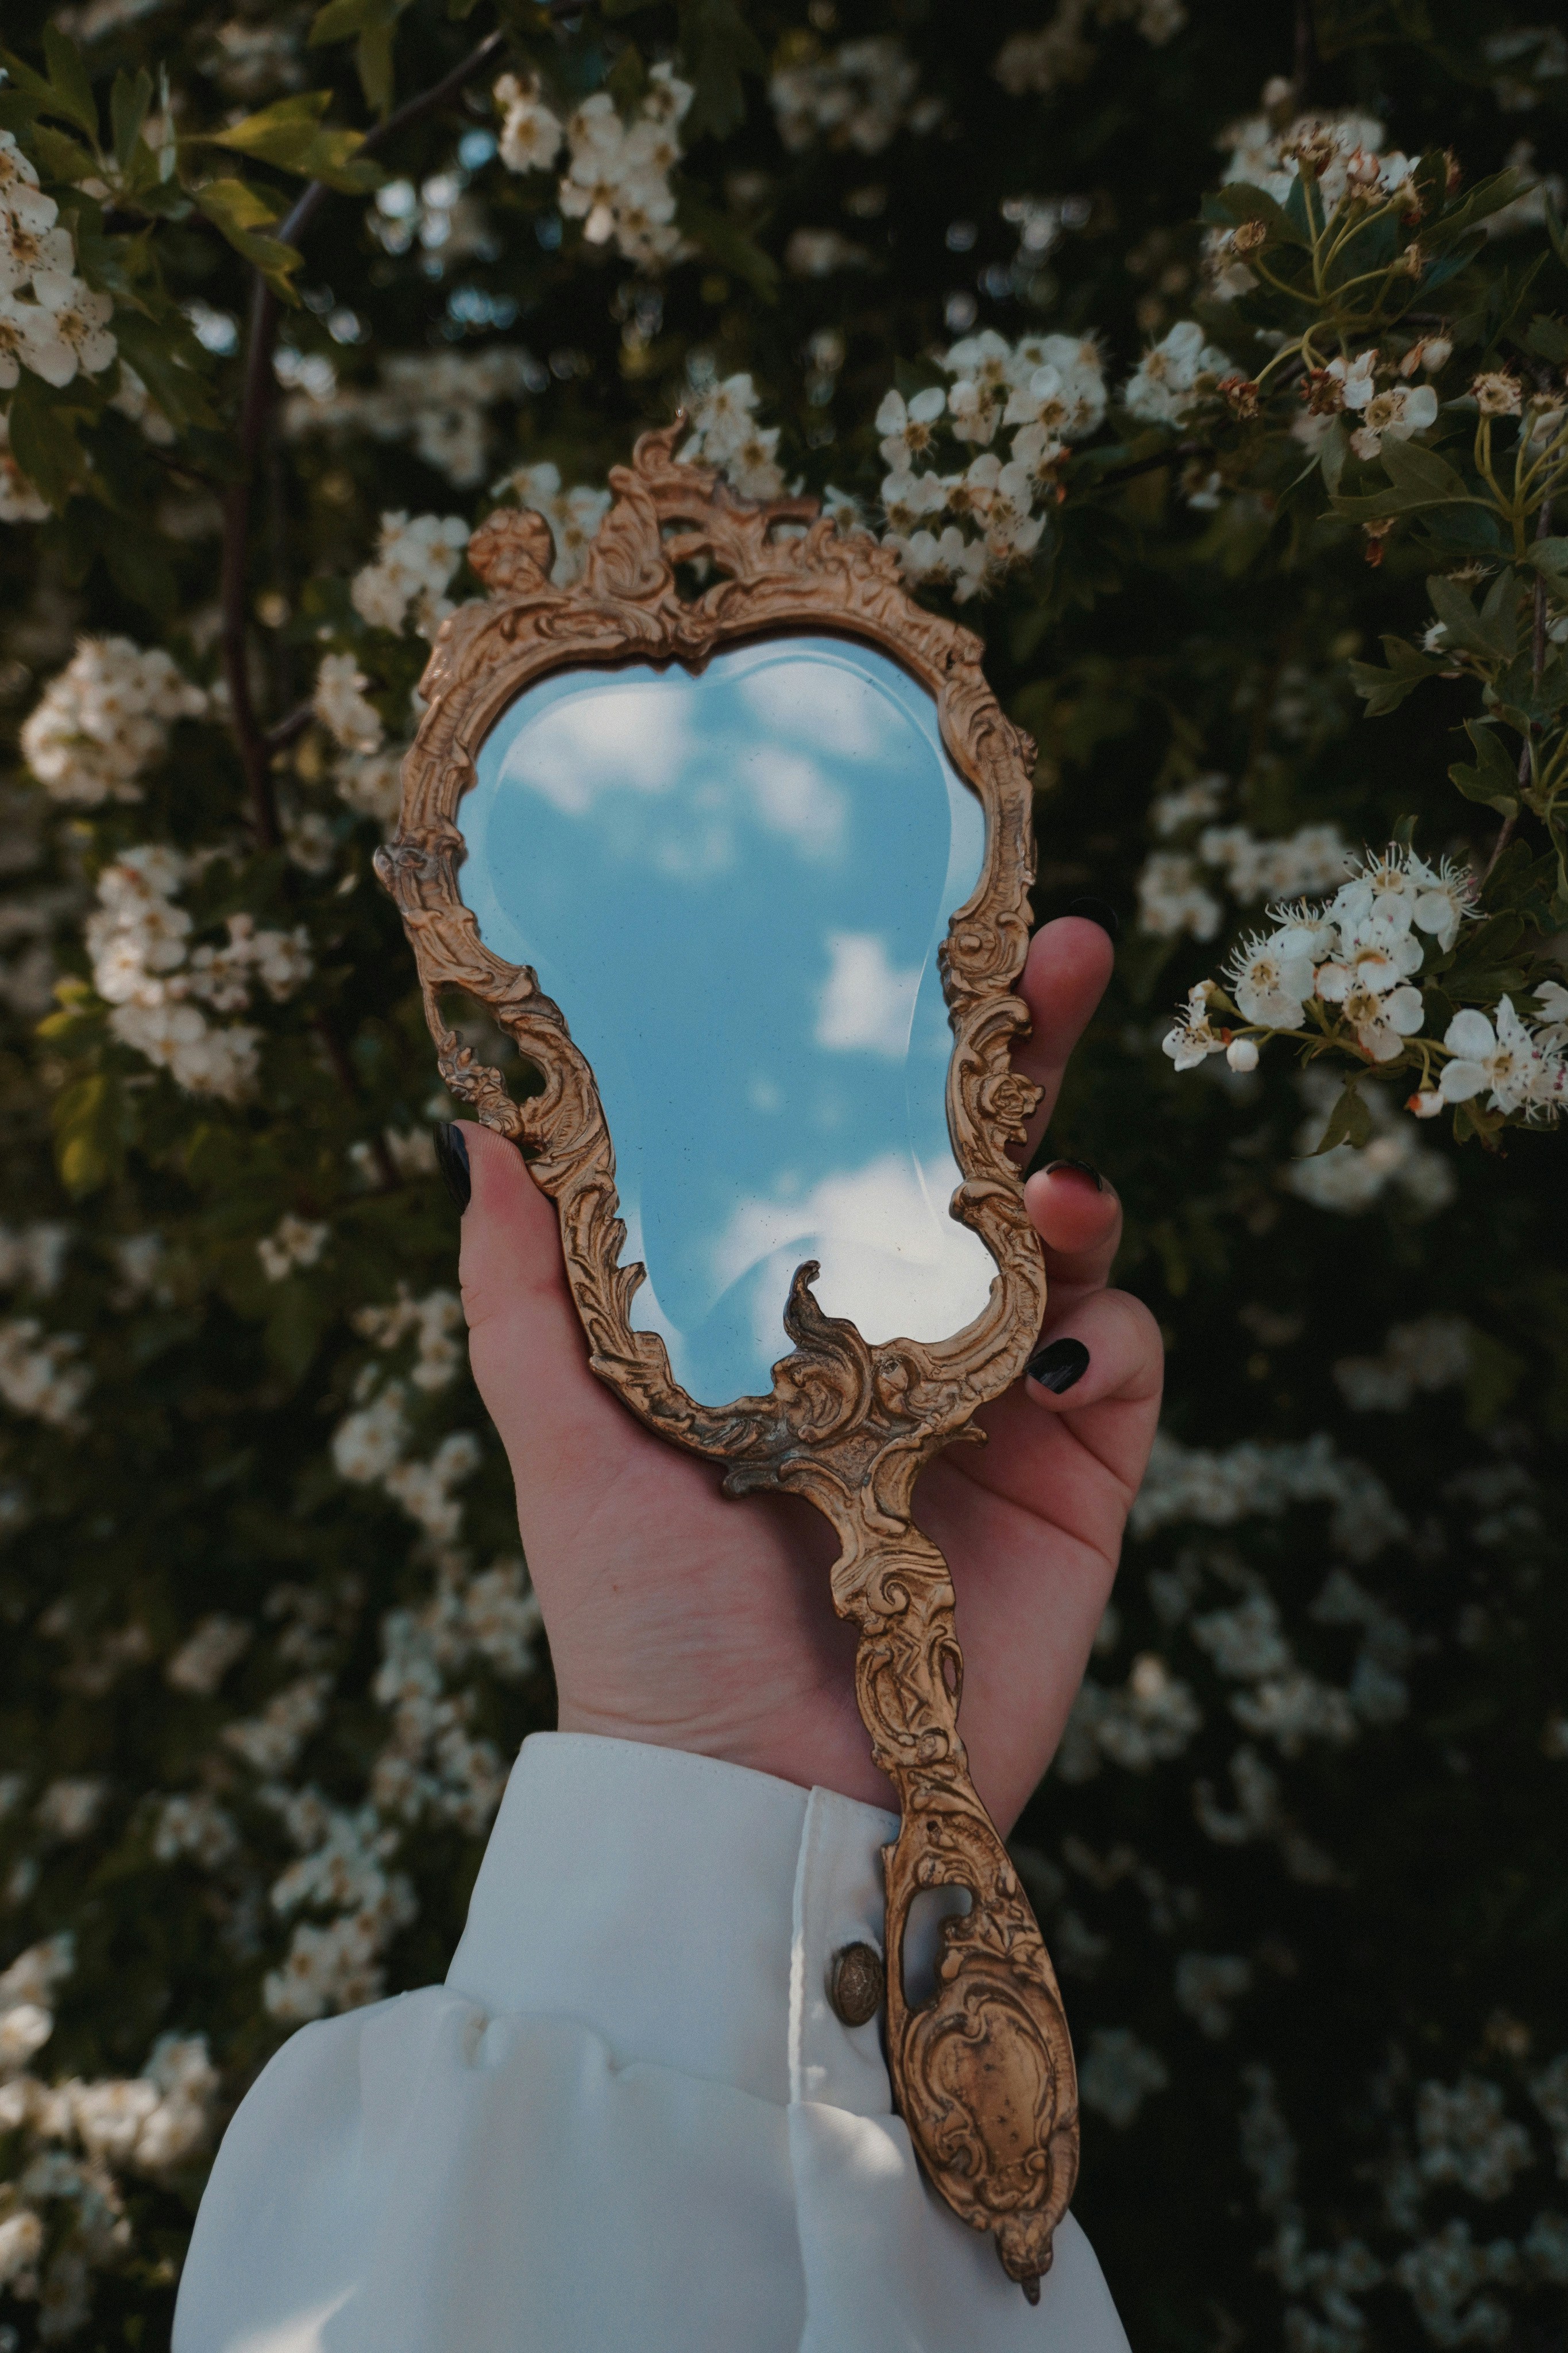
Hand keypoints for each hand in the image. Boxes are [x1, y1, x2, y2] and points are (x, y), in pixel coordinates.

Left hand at [455, 916, 1162, 1834]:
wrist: (754, 1798)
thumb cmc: (641, 1621)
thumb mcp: (560, 1435)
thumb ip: (529, 1288)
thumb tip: (481, 1130)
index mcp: (783, 1311)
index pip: (836, 1147)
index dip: (875, 1048)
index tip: (894, 937)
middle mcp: (895, 1336)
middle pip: (970, 1160)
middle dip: (1024, 1051)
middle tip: (1065, 950)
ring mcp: (994, 1401)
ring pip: (1061, 1241)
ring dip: (1071, 1181)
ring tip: (1052, 1180)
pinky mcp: (1077, 1477)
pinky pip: (1125, 1355)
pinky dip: (1112, 1316)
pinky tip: (1067, 1319)